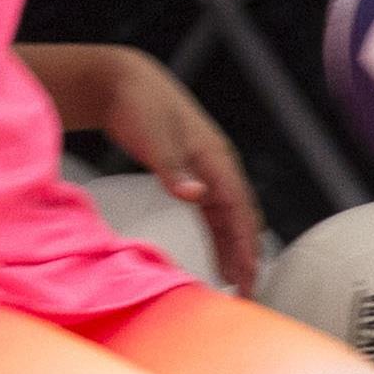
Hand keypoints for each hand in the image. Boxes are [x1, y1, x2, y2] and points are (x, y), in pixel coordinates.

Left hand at [86, 46, 265, 293]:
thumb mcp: (154, 137)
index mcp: (215, 158)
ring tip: (238, 284)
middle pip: (240, 218)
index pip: (238, 210)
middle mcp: (218, 166)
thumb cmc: (139, 105)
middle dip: (247, 255)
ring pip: (229, 218)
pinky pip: (214, 212)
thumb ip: (173, 169)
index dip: (244, 245)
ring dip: (235, 249)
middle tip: (248, 293)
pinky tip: (220, 258)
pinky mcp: (193, 173)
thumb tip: (198, 196)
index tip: (247, 276)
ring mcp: (208, 169)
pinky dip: (219, 236)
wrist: (125, 80)